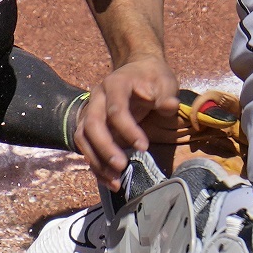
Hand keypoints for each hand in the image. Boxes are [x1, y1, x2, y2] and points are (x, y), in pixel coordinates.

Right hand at [76, 55, 180, 186]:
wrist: (138, 71)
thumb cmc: (153, 78)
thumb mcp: (164, 82)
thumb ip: (166, 95)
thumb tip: (169, 106)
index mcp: (115, 85)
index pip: (115, 109)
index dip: (128, 129)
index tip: (144, 147)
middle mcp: (97, 98)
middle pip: (92, 125)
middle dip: (105, 148)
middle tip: (121, 167)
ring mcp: (91, 112)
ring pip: (83, 138)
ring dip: (96, 161)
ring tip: (115, 181)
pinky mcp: (91, 127)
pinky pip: (86, 147)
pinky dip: (96, 165)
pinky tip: (110, 181)